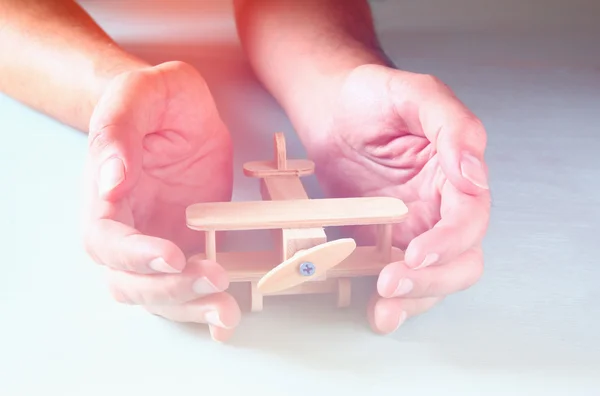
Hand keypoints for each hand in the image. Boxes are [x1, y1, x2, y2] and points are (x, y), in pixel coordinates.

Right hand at [81, 61, 240, 340]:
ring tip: (227, 311)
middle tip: (213, 280)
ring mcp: (157, 240)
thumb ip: (118, 132)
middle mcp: (127, 227)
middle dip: (170, 290)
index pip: (107, 240)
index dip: (136, 255)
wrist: (178, 108)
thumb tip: (109, 183)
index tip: (172, 255)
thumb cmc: (152, 99)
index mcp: (105, 196)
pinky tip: (227, 317)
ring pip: (160, 294)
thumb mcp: (138, 95)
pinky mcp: (189, 244)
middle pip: (130, 281)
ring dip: (191, 307)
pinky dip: (205, 306)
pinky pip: (189, 285)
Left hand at [302, 64, 490, 333]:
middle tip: (392, 283)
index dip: (451, 241)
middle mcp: (438, 208)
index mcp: (454, 176)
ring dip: (413, 300)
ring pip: (431, 279)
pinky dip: (390, 301)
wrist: (328, 108)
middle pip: (460, 260)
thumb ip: (452, 125)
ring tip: (382, 308)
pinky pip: (395, 277)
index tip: (418, 252)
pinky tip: (375, 310)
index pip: (470, 218)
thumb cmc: (371, 97)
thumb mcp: (415, 94)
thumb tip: (473, 176)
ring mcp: (410, 229)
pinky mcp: (380, 242)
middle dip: (432, 280)